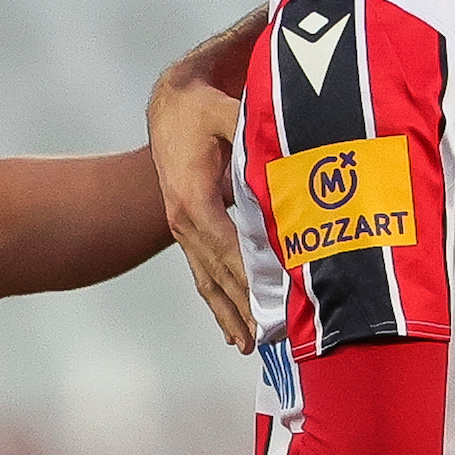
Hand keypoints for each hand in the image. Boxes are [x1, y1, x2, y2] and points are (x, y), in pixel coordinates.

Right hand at [150, 67, 254, 351]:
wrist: (169, 108)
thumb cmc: (199, 109)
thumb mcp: (225, 112)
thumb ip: (251, 131)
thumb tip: (285, 149)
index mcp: (191, 198)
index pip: (225, 245)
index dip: (249, 274)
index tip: (274, 299)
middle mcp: (183, 222)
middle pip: (219, 272)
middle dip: (245, 304)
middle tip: (274, 335)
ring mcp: (183, 231)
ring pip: (209, 282)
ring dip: (231, 314)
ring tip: (253, 346)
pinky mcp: (190, 233)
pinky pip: (205, 276)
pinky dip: (221, 304)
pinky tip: (235, 332)